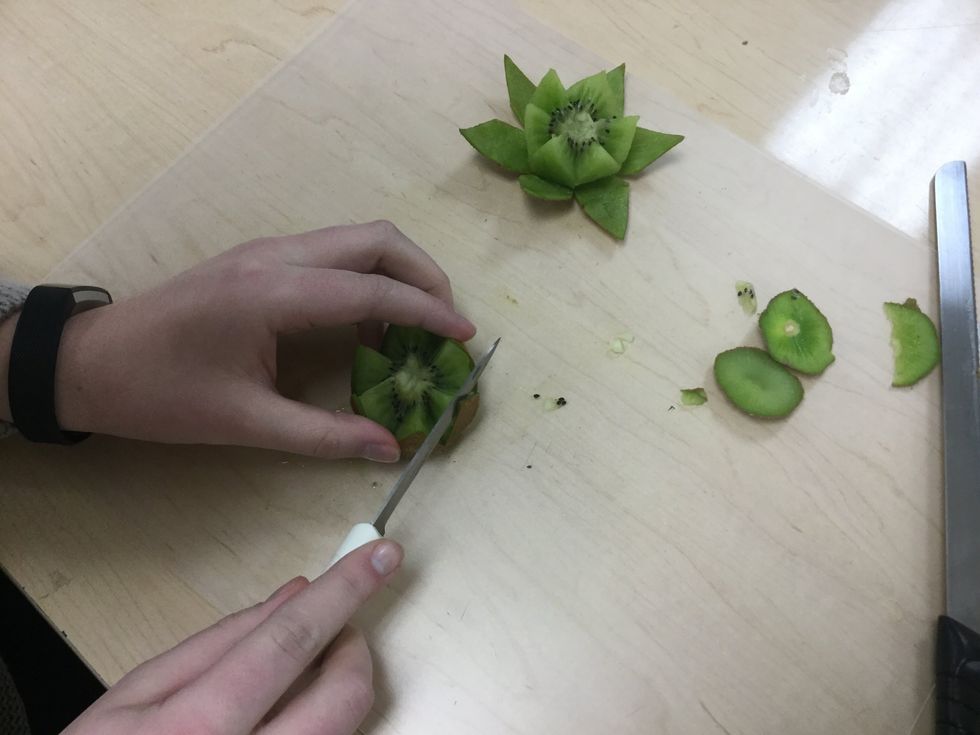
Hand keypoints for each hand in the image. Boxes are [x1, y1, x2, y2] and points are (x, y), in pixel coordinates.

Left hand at [6, 221, 475, 459]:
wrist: (93, 361)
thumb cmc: (163, 394)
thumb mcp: (246, 423)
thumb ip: (325, 436)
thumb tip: (391, 448)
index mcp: (274, 293)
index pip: (374, 289)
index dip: (429, 312)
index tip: (467, 336)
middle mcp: (278, 256)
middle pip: (377, 239)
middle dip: (426, 275)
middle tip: (448, 324)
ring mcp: (268, 250)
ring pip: (357, 239)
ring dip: (398, 273)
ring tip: (415, 330)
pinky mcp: (262, 258)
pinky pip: (333, 254)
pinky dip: (367, 279)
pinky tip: (367, 327)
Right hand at [65, 539, 402, 734]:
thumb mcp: (137, 693)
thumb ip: (222, 638)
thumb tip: (297, 592)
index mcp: (197, 725)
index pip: (290, 638)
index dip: (343, 590)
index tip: (381, 557)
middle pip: (342, 696)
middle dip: (353, 648)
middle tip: (338, 629)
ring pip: (344, 729)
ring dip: (341, 688)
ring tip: (307, 673)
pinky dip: (323, 721)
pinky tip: (292, 712)